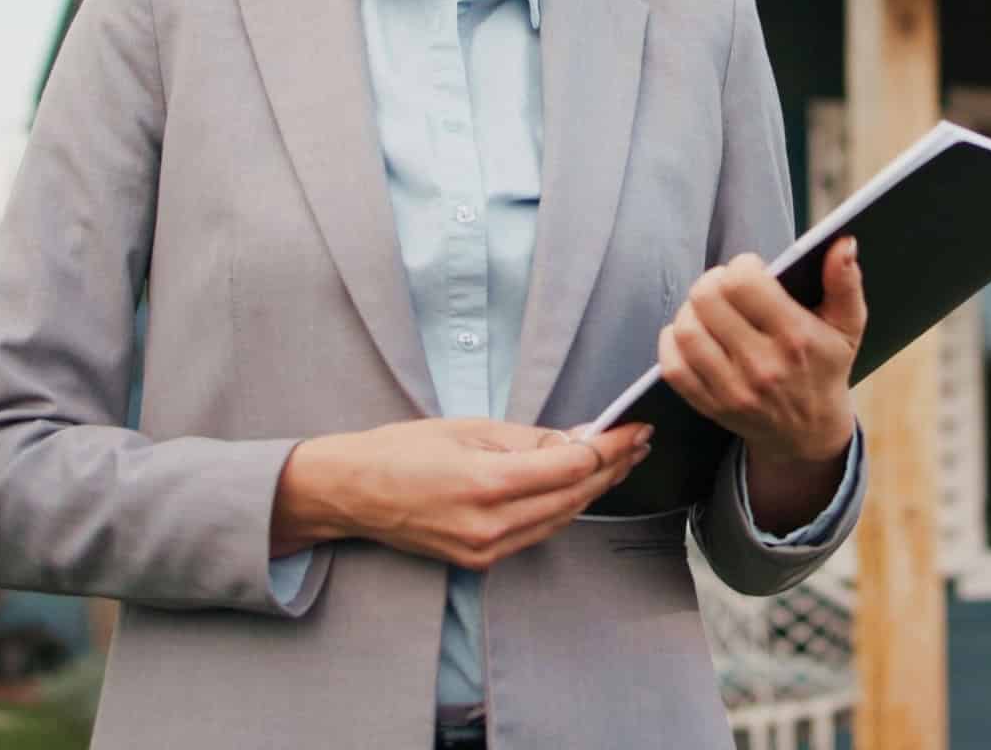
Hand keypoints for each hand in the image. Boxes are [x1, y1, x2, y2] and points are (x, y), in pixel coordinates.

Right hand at [274, 417, 651, 571]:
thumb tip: (582, 438)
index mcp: (487, 484)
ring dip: (594, 490)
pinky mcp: (480, 561)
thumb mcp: (469, 429)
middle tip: (639, 441)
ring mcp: (486, 550)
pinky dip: (563, 508)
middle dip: (612, 467)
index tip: (637, 429)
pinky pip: (538, 532)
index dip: (611, 447)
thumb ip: (530, 439)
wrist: (351, 493)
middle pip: (574, 497)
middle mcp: (491, 526)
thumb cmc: (401, 451)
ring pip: (562, 519)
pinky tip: (579, 486)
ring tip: (619, 460)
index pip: (572, 466)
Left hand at [659, 235, 863, 466]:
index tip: (752, 270)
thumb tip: (843, 243)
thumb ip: (845, 282)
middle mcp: (762, 366)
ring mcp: (733, 390)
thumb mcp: (848, 326)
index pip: (742, 283)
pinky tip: (695, 334)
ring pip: (686, 330)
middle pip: (707, 299)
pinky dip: (673, 342)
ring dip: (691, 310)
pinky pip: (673, 366)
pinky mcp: (711, 406)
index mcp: (796, 338)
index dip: (741, 266)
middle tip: (727, 286)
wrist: (809, 433)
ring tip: (710, 309)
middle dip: (713, 282)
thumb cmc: (825, 367)